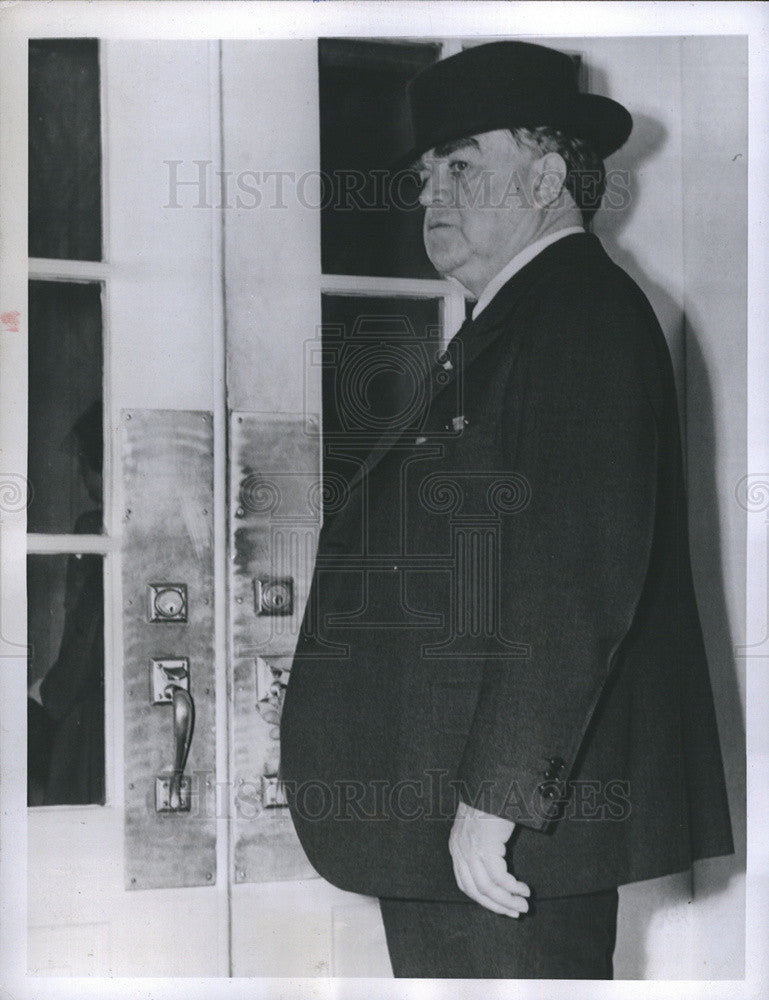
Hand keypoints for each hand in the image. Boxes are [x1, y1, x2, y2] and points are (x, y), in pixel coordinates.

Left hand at [448, 800, 529, 916]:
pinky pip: (500, 877)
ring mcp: (471, 849)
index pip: (466, 884)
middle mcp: (460, 850)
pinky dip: (513, 887)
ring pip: (488, 888)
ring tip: (524, 904)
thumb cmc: (489, 803)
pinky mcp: (485, 846)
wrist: (491, 782)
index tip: (502, 907)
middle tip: (516, 912)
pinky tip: (524, 888)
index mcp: (456, 847)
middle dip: (497, 905)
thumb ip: (480, 847)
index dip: (484, 900)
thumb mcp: (478, 827)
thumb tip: (496, 870)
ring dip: (508, 900)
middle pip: (476, 891)